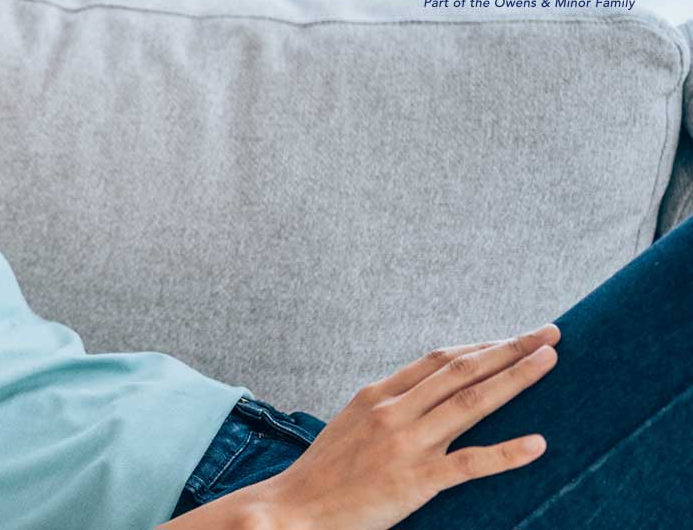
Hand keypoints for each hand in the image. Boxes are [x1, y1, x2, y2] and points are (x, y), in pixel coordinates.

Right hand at [254, 323, 559, 529]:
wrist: (293, 509)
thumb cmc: (323, 473)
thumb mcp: (350, 425)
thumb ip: (387, 407)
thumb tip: (423, 396)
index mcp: (376, 395)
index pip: (438, 360)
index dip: (480, 346)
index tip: (512, 339)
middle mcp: (393, 412)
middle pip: (462, 370)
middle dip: (510, 348)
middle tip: (549, 333)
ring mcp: (406, 445)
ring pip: (472, 402)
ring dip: (516, 378)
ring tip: (550, 362)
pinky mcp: (416, 482)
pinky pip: (471, 463)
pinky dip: (508, 452)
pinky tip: (538, 445)